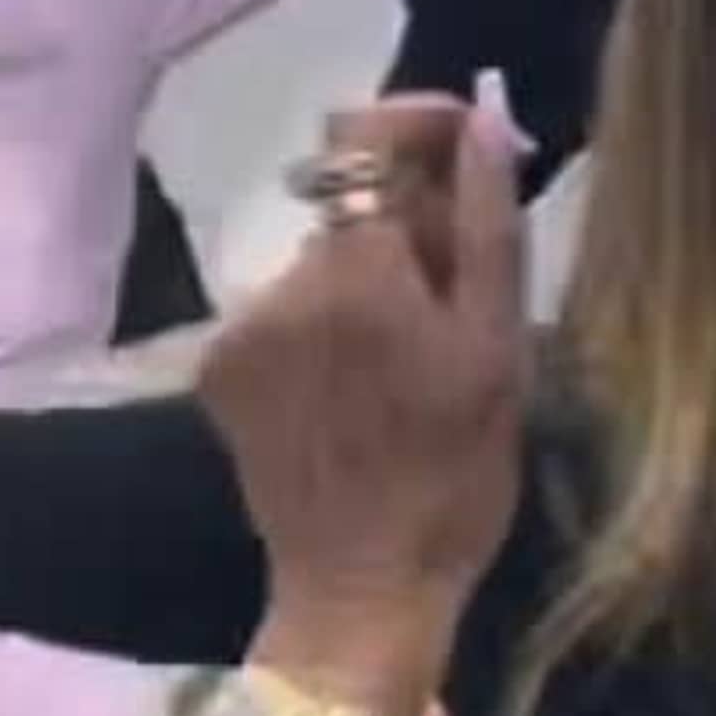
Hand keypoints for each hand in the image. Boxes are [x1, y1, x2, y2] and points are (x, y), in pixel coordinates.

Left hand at [201, 100, 526, 708]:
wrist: (363, 592)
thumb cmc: (455, 476)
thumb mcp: (496, 350)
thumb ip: (486, 225)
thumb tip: (480, 123)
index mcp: (358, 269)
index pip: (365, 131)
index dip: (418, 122)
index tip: (469, 148)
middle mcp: (283, 282)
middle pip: (348, 200)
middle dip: (408, 218)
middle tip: (462, 286)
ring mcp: (241, 328)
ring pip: (321, 258)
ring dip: (369, 277)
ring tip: (413, 357)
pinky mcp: (219, 369)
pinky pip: (285, 311)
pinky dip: (326, 326)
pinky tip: (360, 389)